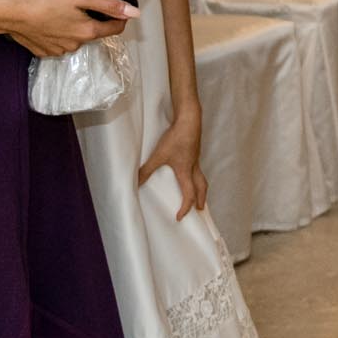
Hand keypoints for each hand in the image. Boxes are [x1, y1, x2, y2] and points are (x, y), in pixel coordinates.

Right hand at [0, 0, 136, 57]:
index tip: (115, 6)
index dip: (119, 15)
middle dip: (92, 17)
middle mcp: (76, 45)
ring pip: (75, 36)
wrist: (12, 13)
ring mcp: (59, 50)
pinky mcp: (44, 51)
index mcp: (88, 31)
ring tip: (61, 8)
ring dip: (73, 24)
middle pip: (94, 31)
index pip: (116, 27)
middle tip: (79, 1)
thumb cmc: (45, 0)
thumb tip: (134, 12)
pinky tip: (49, 20)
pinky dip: (57, 31)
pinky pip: (58, 41)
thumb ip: (109, 4)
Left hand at [137, 102, 208, 218]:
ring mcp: (196, 159)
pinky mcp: (195, 151)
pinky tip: (189, 172)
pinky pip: (199, 169)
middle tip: (200, 209)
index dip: (185, 207)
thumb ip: (147, 170)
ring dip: (201, 189)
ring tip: (198, 193)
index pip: (189, 194)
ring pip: (202, 178)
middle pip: (202, 188)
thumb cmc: (177, 138)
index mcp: (186, 171)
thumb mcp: (159, 155)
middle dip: (201, 200)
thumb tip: (136, 182)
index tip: (179, 217)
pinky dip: (197, 177)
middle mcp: (193, 167)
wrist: (190, 120)